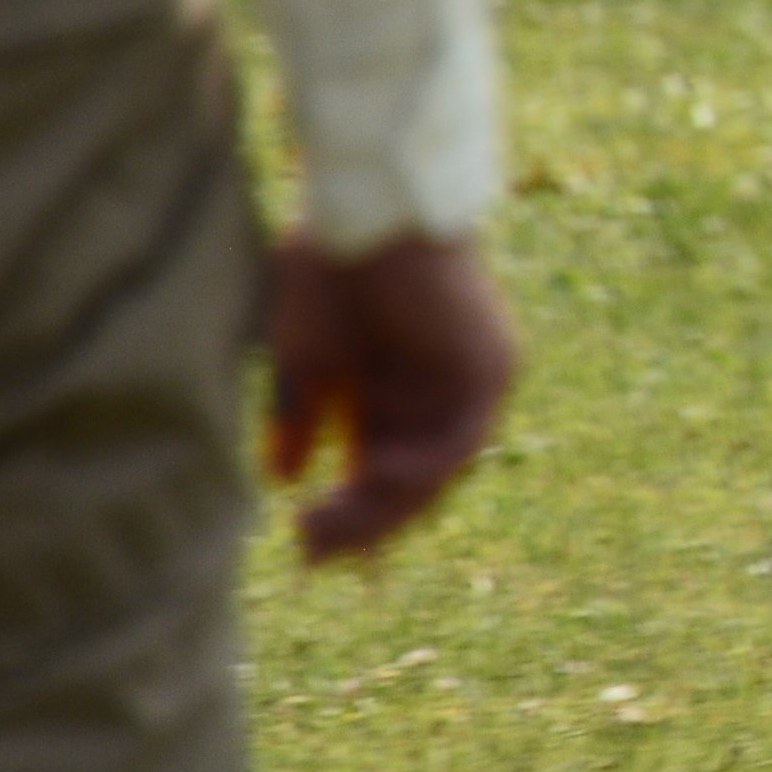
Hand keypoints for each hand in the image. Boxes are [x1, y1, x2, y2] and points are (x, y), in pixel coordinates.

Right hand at [265, 231, 520, 565]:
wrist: (363, 214)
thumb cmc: (326, 272)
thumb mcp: (305, 360)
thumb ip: (303, 419)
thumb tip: (284, 478)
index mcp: (390, 393)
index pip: (380, 473)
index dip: (350, 518)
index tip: (310, 557)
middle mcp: (432, 395)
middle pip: (408, 482)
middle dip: (362, 523)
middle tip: (314, 555)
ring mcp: (465, 384)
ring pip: (434, 470)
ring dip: (384, 506)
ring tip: (328, 530)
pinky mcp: (488, 368)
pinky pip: (462, 436)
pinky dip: (422, 466)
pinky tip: (376, 479)